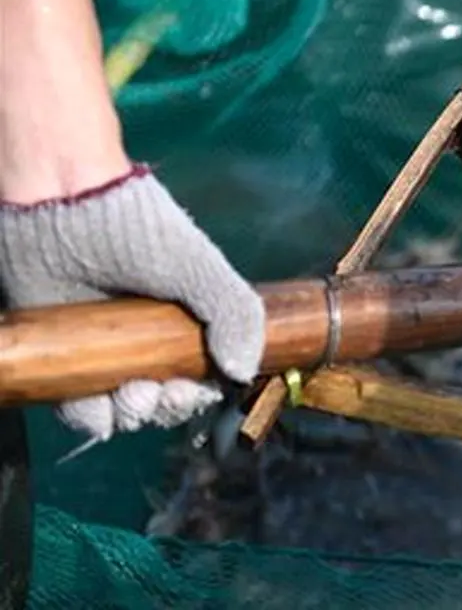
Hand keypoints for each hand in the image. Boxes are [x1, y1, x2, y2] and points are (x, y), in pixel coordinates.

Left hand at [0, 163, 266, 442]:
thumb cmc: (138, 230)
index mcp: (180, 322)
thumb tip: (243, 374)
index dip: (201, 391)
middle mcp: (140, 341)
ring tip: (133, 394)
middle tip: (164, 390)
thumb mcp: (200, 268)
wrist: (65, 206)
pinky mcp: (57, 355)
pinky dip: (92, 417)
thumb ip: (236, 315)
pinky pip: (76, 407)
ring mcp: (98, 350)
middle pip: (161, 400)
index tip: (198, 385)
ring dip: (134, 414)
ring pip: (121, 410)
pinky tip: (102, 405)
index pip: (198, 376)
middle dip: (168, 406)